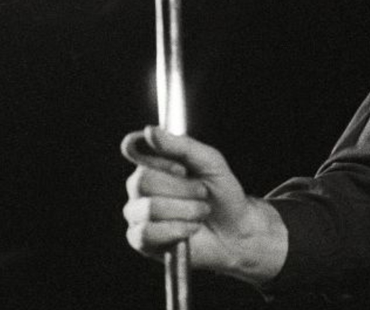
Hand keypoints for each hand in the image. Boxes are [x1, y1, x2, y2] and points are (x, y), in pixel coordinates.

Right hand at [121, 126, 287, 284]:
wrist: (235, 228)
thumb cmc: (221, 192)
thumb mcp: (209, 161)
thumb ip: (181, 146)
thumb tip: (149, 131)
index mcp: (153, 162)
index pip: (134, 148)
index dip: (160, 160)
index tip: (183, 169)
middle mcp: (139, 186)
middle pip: (143, 181)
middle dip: (183, 189)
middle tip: (202, 193)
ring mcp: (137, 213)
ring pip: (148, 208)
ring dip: (185, 210)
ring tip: (200, 212)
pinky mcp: (140, 239)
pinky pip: (146, 233)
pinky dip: (176, 230)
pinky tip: (191, 229)